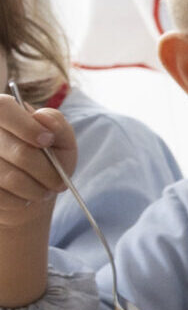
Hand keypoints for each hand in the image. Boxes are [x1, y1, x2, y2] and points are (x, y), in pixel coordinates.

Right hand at [0, 94, 73, 233]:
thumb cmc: (46, 158)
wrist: (27, 190)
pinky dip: (20, 201)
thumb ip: (57, 124)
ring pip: (10, 178)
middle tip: (59, 182)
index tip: (47, 141)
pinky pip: (0, 197)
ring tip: (44, 191)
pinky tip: (24, 198)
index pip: (3, 108)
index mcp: (0, 112)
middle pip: (18, 151)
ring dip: (36, 190)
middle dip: (46, 171)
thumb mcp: (60, 140)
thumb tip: (42, 118)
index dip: (26, 126)